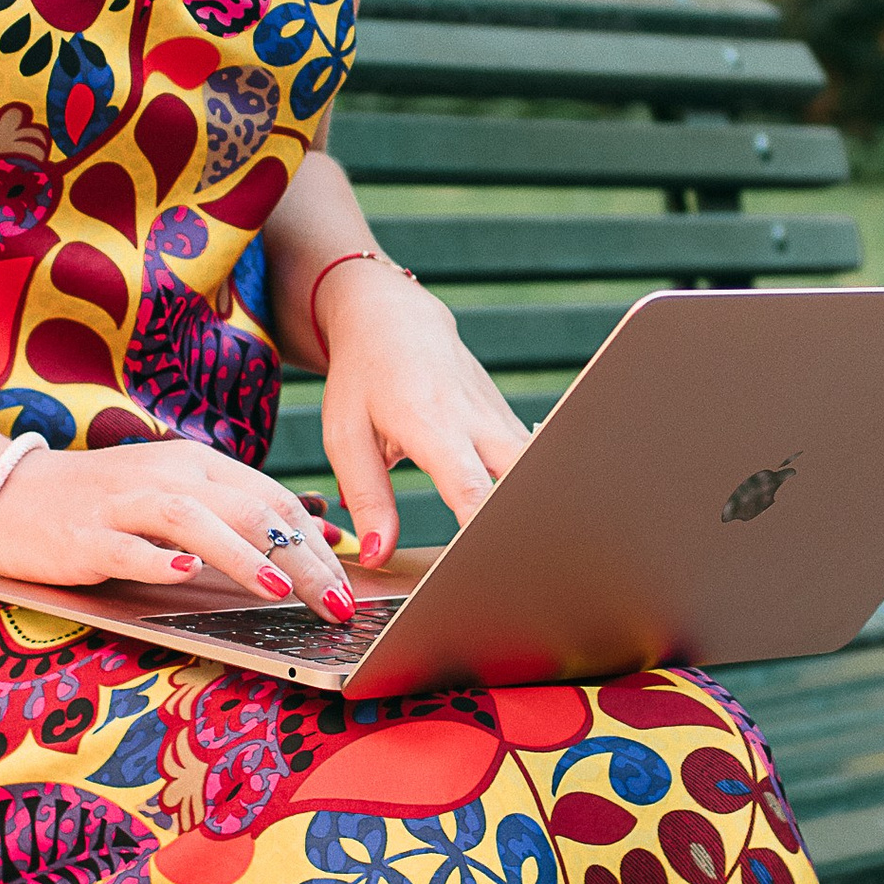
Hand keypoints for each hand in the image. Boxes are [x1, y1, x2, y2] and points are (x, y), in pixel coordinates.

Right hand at [0, 436, 357, 619]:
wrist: (10, 495)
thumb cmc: (103, 504)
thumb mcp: (176, 495)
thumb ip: (237, 512)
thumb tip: (313, 536)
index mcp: (196, 464)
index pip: (271, 499)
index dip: (316, 542)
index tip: (349, 585)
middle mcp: (167, 475)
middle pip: (245, 509)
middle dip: (299, 558)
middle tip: (336, 603)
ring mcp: (124, 504)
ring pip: (193, 520)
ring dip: (240, 554)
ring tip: (280, 588)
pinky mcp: (86, 535)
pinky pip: (127, 546)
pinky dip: (157, 560)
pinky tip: (184, 576)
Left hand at [316, 263, 531, 567]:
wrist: (391, 317)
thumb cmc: (362, 377)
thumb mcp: (346, 436)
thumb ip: (368, 498)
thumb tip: (378, 554)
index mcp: (429, 422)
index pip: (468, 485)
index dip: (481, 529)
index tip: (484, 564)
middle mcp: (474, 418)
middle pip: (524, 475)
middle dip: (529, 519)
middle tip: (521, 566)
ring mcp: (497, 415)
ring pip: (537, 466)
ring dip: (536, 505)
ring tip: (532, 551)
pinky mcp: (506, 418)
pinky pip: (530, 460)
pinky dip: (530, 490)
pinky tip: (523, 521)